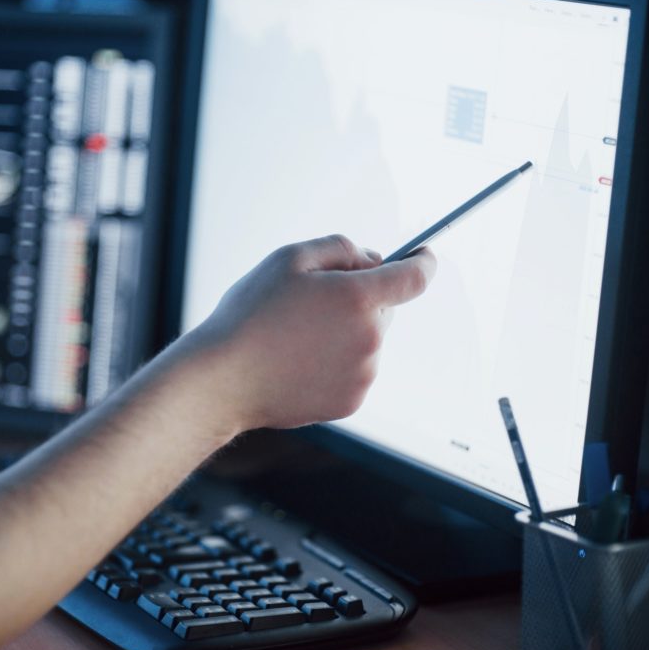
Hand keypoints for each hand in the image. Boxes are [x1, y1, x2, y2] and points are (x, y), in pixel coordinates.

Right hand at [189, 234, 435, 431]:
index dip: (423, 262)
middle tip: (314, 302)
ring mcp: (363, 374)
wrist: (224, 379)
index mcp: (358, 298)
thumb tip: (372, 260)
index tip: (425, 256)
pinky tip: (300, 362)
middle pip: (385, 309)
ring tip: (297, 337)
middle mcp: (370, 338)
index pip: (414, 277)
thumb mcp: (289, 259)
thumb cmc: (251, 315)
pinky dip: (337, 363)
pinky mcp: (351, 401)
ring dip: (346, 333)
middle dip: (361, 299)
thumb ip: (340, 248)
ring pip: (368, 342)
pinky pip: (355, 371)